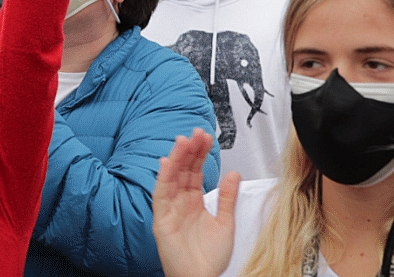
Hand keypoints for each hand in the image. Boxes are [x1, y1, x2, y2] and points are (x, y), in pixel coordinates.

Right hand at [152, 129, 239, 276]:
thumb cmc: (210, 260)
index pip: (195, 171)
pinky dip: (163, 178)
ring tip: (184, 141)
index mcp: (195, 203)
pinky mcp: (161, 219)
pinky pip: (160, 194)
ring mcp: (170, 210)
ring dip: (176, 158)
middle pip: (183, 170)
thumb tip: (233, 174)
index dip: (200, 154)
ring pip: (171, 178)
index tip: (206, 138)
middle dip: (189, 151)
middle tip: (197, 133)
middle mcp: (181, 203)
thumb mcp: (226, 222)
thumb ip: (228, 197)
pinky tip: (167, 163)